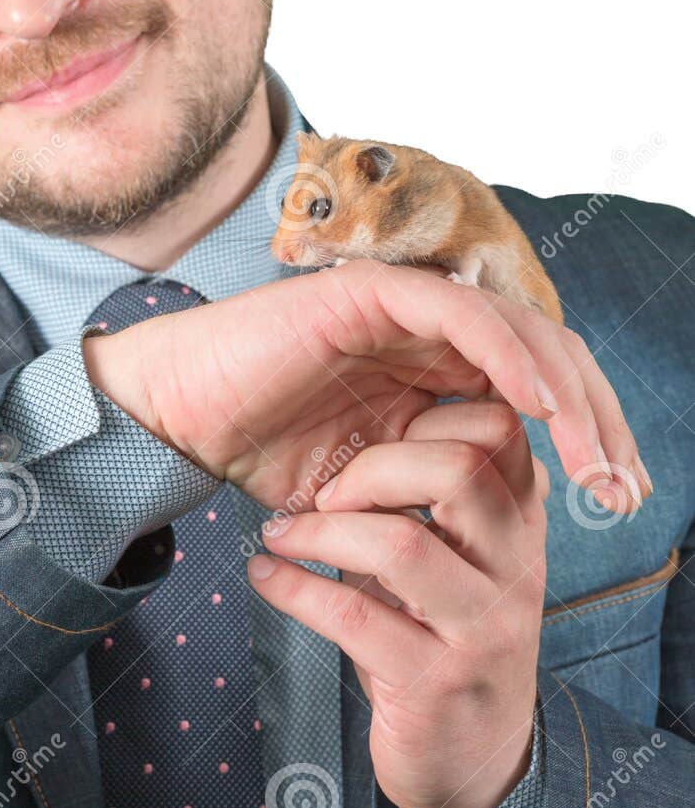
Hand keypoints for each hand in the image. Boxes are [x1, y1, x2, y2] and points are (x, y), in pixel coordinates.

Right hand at [82, 257, 646, 515]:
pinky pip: (463, 315)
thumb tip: (512, 517)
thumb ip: (439, 481)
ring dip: (571, 398)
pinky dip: (510, 356)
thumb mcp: (377, 488)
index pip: (542, 388)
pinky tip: (541, 409)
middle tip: (625, 491)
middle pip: (551, 357)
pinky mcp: (374, 290)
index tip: (619, 500)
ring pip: (522, 333)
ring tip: (596, 462)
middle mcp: (434, 331)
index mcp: (438, 370)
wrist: (182, 423)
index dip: (591, 435)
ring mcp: (406, 304)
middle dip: (600, 422)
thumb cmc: (265, 455)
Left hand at [247, 398, 548, 807]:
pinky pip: (352, 616)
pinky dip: (293, 588)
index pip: (498, 430)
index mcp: (522, 527)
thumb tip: (348, 423)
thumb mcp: (456, 562)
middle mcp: (515, 571)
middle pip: (458, 470)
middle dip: (369, 468)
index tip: (368, 444)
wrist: (476, 765)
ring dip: (318, 531)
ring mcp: (480, 630)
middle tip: (325, 493)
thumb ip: (427, 500)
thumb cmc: (446, 642)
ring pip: (400, 543)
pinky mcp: (434, 683)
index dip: (423, 416)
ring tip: (280, 534)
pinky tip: (265, 576)